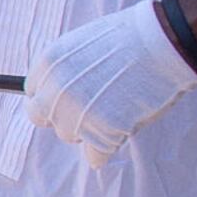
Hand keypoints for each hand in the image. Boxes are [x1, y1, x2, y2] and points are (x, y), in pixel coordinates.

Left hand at [25, 2, 196, 165]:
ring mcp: (76, 116)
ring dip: (89, 128)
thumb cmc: (131, 39)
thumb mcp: (83, 44)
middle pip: (44, 119)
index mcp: (48, 64)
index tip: (70, 95)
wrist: (163, 44)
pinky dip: (108, 148)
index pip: (33, 93)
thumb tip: (55, 91)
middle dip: (64, 115)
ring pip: (70, 135)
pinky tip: (125, 126)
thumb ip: (65, 69)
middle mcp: (54, 92)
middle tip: (93, 105)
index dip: (53, 96)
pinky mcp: (101, 136)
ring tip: (118, 106)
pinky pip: (95, 156)